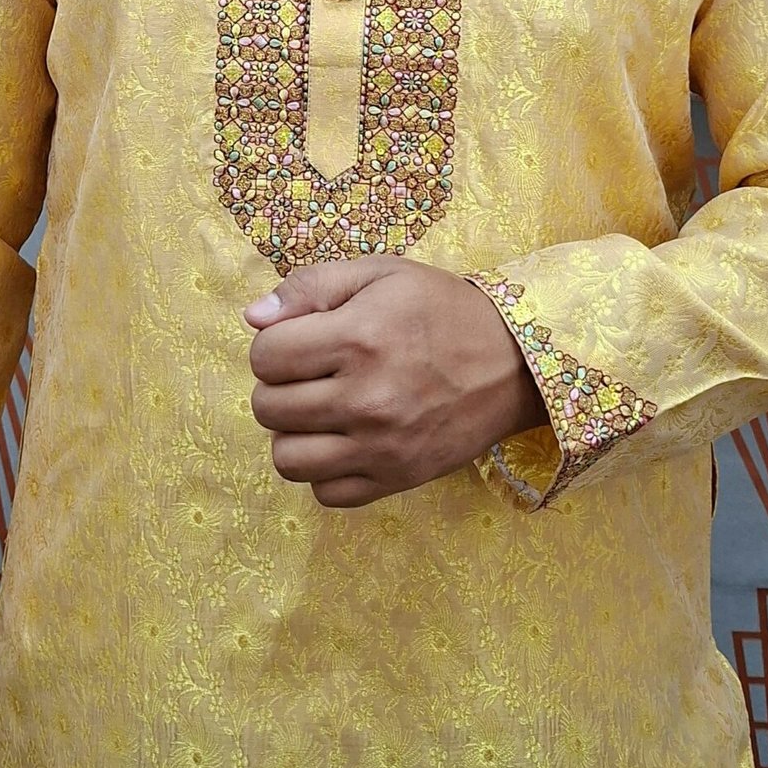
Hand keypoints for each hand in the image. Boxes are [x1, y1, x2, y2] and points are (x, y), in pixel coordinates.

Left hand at [242, 256, 549, 507]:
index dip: (274, 344)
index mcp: (359, 338)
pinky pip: (325, 493)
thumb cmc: (440, 309)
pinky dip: (325, 471)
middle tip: (312, 374)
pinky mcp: (396, 480)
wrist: (514, 362)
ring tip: (321, 411)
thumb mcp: (380, 274)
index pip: (265, 357)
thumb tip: (252, 318)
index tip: (301, 340)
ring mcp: (381, 447)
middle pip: (268, 408)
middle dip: (279, 386)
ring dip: (294, 433)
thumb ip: (311, 287)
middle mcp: (366, 398)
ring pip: (286, 459)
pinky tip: (344, 441)